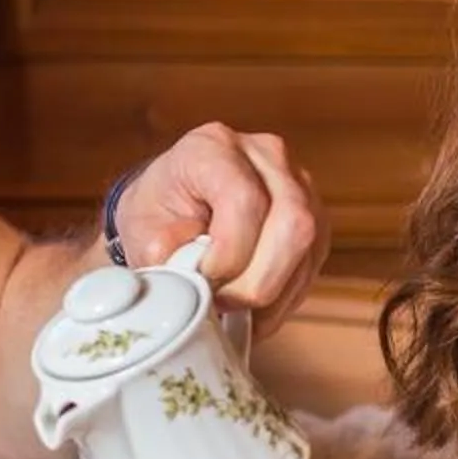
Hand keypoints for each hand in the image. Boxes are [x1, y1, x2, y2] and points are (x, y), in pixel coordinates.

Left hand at [106, 122, 328, 333]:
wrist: (173, 205)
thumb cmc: (158, 213)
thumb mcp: (141, 229)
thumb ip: (162, 249)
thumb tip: (191, 271)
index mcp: (213, 147)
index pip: (244, 199)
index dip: (229, 253)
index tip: (205, 280)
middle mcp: (265, 156)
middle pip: (292, 222)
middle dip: (258, 281)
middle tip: (223, 304)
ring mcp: (298, 183)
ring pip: (308, 247)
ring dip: (273, 294)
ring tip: (235, 311)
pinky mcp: (315, 217)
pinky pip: (313, 264)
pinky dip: (284, 298)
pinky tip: (255, 310)